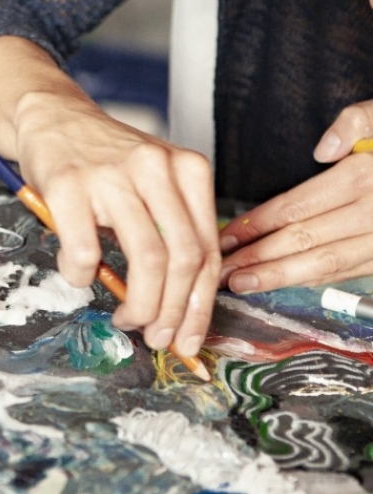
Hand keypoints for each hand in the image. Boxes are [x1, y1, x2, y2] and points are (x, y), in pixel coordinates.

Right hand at [14, 91, 220, 356]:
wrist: (52, 116)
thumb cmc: (104, 161)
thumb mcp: (150, 185)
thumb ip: (167, 233)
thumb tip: (174, 306)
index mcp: (188, 170)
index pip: (208, 249)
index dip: (201, 303)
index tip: (190, 338)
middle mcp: (157, 168)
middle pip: (183, 258)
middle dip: (174, 312)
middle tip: (159, 339)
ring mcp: (113, 174)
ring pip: (147, 258)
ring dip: (140, 305)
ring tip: (127, 321)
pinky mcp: (69, 183)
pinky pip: (84, 250)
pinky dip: (82, 276)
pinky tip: (78, 276)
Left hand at [219, 99, 372, 292]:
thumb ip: (355, 123)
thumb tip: (323, 150)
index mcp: (365, 177)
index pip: (298, 205)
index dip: (258, 223)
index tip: (225, 236)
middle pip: (305, 239)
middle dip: (258, 257)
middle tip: (221, 270)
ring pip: (326, 263)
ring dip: (280, 277)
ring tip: (242, 284)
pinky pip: (349, 271)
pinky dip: (313, 278)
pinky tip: (284, 282)